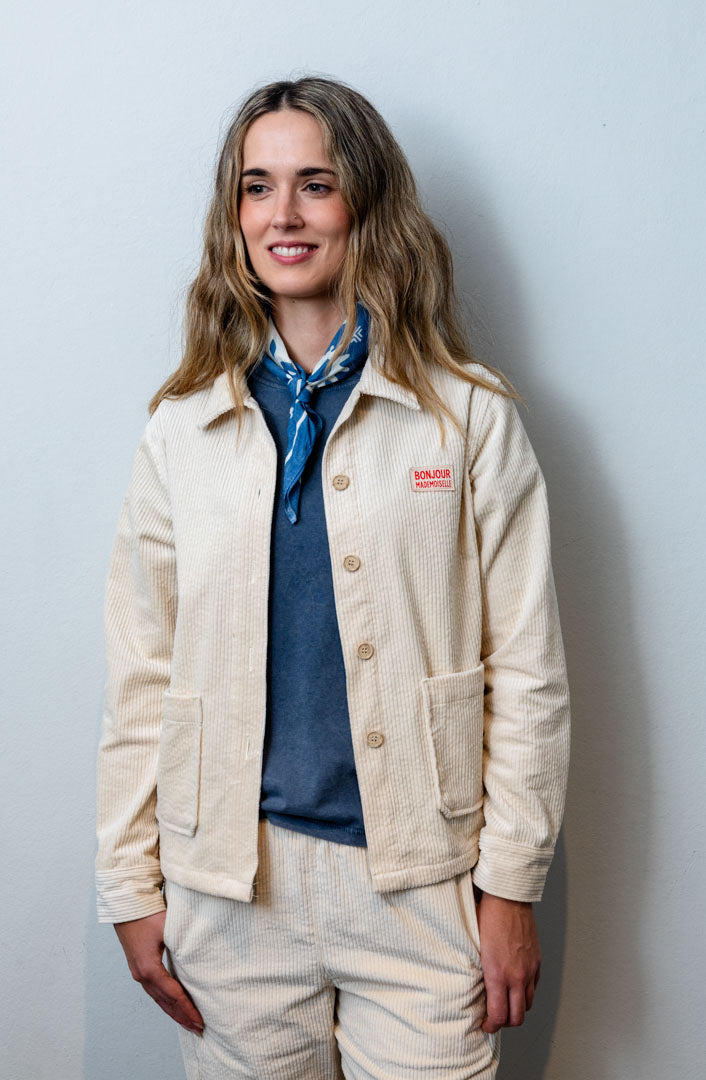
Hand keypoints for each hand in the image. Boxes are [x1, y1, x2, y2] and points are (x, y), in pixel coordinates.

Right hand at [114, 910, 203, 1035]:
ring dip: (173, 1012)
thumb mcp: (168, 928)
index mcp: (149, 969)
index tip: (200, 1022)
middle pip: (165, 1003)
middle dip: (182, 1017)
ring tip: (188, 1023)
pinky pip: (154, 990)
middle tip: (199, 1030)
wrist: (126, 904)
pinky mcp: (138, 966)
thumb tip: (204, 958)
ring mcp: (138, 972)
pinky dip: (165, 1001)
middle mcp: (142, 975)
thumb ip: (185, 944)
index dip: (188, 1010)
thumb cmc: (147, 913)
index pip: (174, 995)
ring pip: (158, 999)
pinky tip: (173, 1005)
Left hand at [475, 890, 540, 1032]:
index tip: (485, 1024)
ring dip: (517, 1009)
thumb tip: (475, 988)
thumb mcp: (474, 947)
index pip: (499, 1015)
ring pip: (528, 1004)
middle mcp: (517, 976)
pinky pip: (534, 986)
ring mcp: (529, 969)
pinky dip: (526, 992)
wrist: (507, 897)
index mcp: (498, 974)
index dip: (491, 1026)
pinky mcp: (537, 961)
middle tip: (494, 1019)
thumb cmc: (487, 916)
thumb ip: (479, 972)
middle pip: (517, 1017)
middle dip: (505, 1023)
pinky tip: (515, 986)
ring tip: (505, 1004)